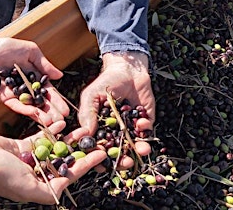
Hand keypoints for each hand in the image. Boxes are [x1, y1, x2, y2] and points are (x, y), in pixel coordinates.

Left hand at [0, 35, 69, 125]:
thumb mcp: (31, 52)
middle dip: (52, 112)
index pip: (48, 93)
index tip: (66, 111)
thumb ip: (44, 64)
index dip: (57, 102)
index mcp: (35, 78)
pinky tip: (34, 114)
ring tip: (50, 123)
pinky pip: (15, 105)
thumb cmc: (8, 46)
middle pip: (41, 103)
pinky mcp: (3, 96)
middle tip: (61, 121)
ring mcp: (15, 94)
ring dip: (40, 115)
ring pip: (29, 107)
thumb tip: (60, 75)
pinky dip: (24, 110)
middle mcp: (26, 88)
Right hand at [0, 121, 105, 204]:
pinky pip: (41, 138)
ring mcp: (30, 159)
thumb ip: (48, 192)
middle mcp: (37, 174)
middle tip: (96, 139)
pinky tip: (61, 124)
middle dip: (80, 150)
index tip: (101, 154)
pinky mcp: (21, 146)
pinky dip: (51, 131)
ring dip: (68, 139)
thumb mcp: (28, 188)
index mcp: (40, 187)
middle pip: (65, 160)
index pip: (69, 174)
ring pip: (55, 147)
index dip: (86, 164)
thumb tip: (65, 194)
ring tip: (83, 129)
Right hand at [65, 52, 154, 168]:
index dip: (101, 158)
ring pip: (135, 145)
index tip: (103, 164)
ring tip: (142, 150)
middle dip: (124, 160)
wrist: (127, 68)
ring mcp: (132, 127)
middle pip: (119, 152)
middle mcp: (116, 131)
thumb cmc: (106, 81)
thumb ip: (88, 114)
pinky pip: (147, 130)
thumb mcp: (92, 96)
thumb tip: (85, 135)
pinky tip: (141, 122)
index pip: (100, 148)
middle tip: (127, 163)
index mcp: (101, 129)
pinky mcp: (146, 119)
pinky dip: (145, 129)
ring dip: (139, 149)